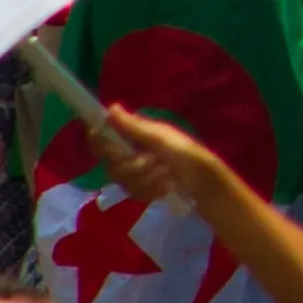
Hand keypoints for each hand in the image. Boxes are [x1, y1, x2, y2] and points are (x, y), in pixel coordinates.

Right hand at [93, 104, 245, 219]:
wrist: (203, 179)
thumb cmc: (184, 151)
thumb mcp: (159, 137)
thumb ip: (133, 127)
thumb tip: (110, 108)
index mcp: (131, 135)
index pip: (101, 138)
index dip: (100, 142)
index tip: (110, 146)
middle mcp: (128, 153)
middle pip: (110, 165)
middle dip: (133, 166)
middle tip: (152, 160)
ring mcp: (133, 173)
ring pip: (122, 182)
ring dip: (148, 178)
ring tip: (167, 173)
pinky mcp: (141, 190)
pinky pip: (134, 194)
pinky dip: (152, 190)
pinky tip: (167, 185)